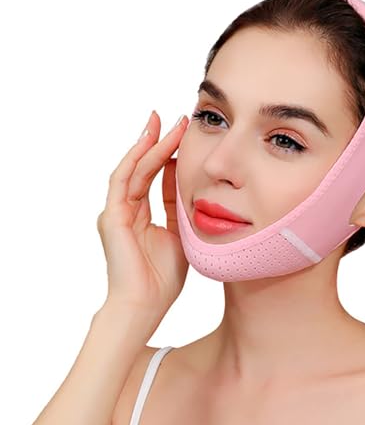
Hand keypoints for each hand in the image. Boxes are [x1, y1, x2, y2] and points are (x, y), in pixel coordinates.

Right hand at [96, 111, 188, 322]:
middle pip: (143, 168)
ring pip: (133, 169)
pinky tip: (150, 142)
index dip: (169, 156)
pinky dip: (136, 160)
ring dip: (149, 145)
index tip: (185, 136)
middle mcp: (126, 210)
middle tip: (174, 119)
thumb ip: (180, 210)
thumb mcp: (180, 235)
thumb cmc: (163, 277)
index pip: (155, 178)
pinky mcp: (112, 216)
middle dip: (159, 142)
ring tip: (164, 122)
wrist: (146, 304)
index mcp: (141, 216)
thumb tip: (191, 185)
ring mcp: (116, 212)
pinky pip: (124, 181)